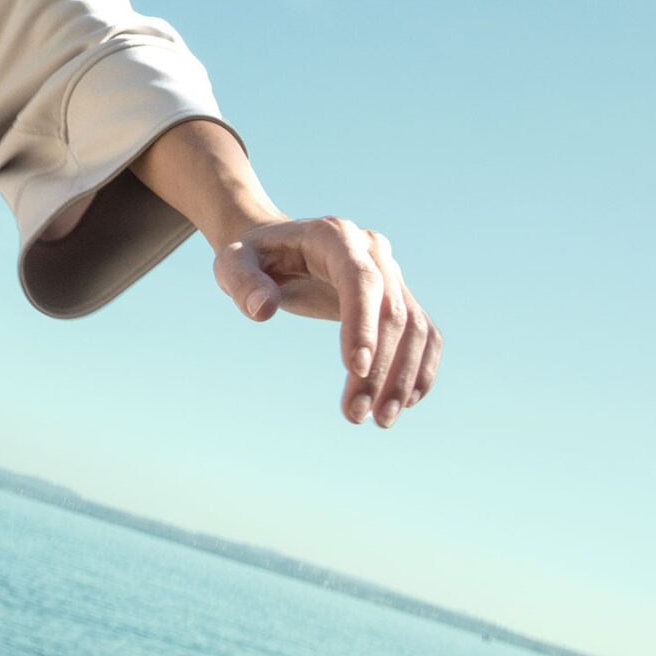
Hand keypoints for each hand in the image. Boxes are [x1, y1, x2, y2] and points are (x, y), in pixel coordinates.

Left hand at [213, 217, 440, 428]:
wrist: (276, 248)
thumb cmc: (252, 257)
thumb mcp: (232, 263)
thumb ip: (242, 282)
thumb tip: (262, 310)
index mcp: (334, 236)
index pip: (360, 279)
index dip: (362, 323)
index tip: (354, 369)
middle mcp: (371, 249)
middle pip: (392, 309)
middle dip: (379, 367)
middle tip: (355, 415)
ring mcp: (389, 272)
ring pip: (414, 326)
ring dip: (403, 376)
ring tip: (380, 419)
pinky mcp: (397, 296)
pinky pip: (423, 332)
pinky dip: (421, 366)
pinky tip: (406, 402)